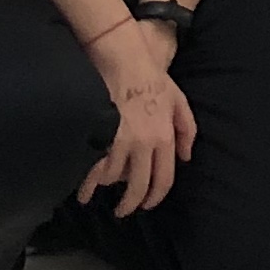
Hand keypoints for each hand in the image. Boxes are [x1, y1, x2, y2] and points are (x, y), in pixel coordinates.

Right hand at [78, 22, 193, 213]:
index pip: (164, 178)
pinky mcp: (100, 134)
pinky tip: (84, 191)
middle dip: (131, 203)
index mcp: (165, 136)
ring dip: (106, 189)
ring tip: (98, 194)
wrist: (125, 58)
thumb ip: (186, 130)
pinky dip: (88, 182)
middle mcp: (145, 143)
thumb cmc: (152, 78)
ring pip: (114, 178)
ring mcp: (121, 140)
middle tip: (123, 211)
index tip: (147, 204)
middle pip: (139, 185)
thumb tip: (186, 158)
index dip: (155, 196)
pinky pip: (94, 166)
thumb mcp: (179, 101)